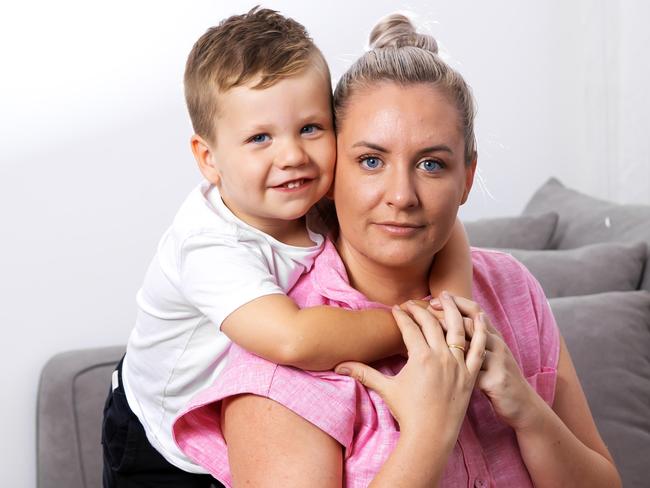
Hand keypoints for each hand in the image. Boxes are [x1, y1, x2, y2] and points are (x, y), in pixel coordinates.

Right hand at [335, 301, 486, 439]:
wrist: (431, 436)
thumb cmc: (408, 413)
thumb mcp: (386, 389)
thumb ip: (364, 373)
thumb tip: (339, 366)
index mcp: (421, 357)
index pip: (410, 327)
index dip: (401, 316)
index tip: (396, 309)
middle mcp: (441, 356)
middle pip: (431, 323)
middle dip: (420, 309)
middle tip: (413, 303)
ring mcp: (459, 364)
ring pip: (457, 328)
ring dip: (451, 309)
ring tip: (445, 295)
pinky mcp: (471, 374)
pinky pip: (479, 348)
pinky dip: (481, 331)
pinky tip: (480, 316)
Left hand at [433, 294, 539, 430]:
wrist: (524, 405)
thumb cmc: (499, 376)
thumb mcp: (489, 354)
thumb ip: (472, 339)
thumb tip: (446, 325)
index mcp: (493, 335)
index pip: (475, 309)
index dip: (454, 301)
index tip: (433, 299)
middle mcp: (496, 344)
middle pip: (471, 321)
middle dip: (446, 314)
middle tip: (425, 310)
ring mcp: (498, 361)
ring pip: (472, 343)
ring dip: (448, 337)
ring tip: (427, 335)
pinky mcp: (496, 380)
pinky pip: (473, 371)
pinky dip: (454, 368)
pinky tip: (436, 367)